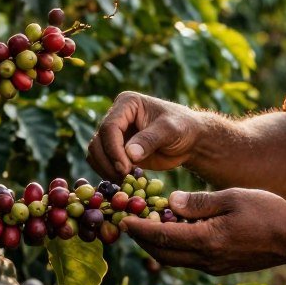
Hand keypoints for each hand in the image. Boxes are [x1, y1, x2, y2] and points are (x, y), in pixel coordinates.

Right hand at [87, 92, 205, 179]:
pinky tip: (124, 181)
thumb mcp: (170, 131)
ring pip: (96, 153)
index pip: (110, 127)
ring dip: (106, 169)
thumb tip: (130, 154)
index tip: (125, 168)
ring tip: (125, 181)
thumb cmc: (183, 128)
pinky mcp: (117, 149)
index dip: (113, 149)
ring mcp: (115, 133)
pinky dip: (108, 172)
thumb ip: (150, 140)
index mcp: (127, 103)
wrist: (189, 140)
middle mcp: (116, 116)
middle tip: (125, 178)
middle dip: (109, 162)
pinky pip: (102, 162)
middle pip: (98, 141)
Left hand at [123, 189, 285, 274]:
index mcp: (207, 240)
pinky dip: (175, 247)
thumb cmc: (267, 212)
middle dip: (143, 239)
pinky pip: (189, 260)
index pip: (163, 237)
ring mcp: (213, 267)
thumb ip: (199, 202)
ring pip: (174, 259)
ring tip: (148, 225)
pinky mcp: (220, 267)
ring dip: (158, 245)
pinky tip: (175, 231)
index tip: (124, 219)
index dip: (139, 229)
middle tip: (129, 222)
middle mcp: (206, 259)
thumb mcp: (232, 197)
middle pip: (162, 254)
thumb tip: (170, 202)